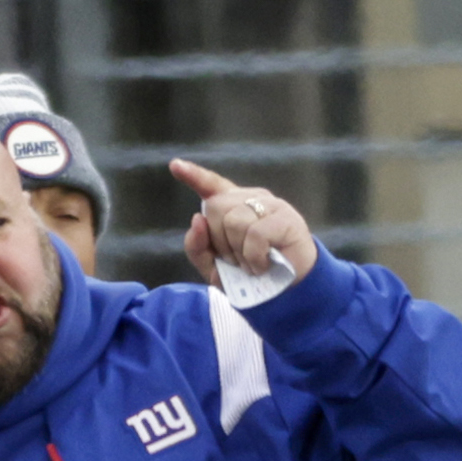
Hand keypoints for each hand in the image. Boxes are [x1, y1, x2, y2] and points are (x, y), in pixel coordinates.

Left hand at [171, 159, 318, 288]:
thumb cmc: (250, 279)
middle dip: (220, 242)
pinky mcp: (286, 218)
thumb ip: (197, 247)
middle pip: (215, 207)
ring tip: (252, 265)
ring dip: (239, 253)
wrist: (286, 295)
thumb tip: (196, 219)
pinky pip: (255, 233)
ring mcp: (270, 206)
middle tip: (238, 261)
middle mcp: (250, 200)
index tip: (175, 166)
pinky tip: (263, 266)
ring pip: (234, 221)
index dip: (194, 176)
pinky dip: (254, 258)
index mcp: (233, 208)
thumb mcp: (214, 268)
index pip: (212, 186)